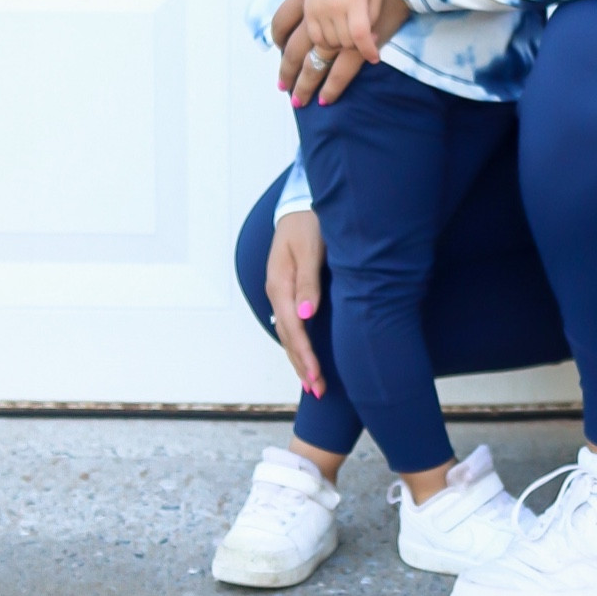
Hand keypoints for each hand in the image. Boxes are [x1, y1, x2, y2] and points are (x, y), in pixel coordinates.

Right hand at [265, 210, 327, 396]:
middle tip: (318, 391)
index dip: (305, 354)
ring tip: (313, 385)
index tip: (316, 376)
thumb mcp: (310, 247)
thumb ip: (307, 280)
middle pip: (289, 337)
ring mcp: (282, 293)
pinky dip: (300, 345)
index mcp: (280, 284)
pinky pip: (294, 325)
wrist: (301, 204)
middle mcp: (278, 293)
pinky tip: (307, 358)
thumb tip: (305, 314)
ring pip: (290, 334)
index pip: (293, 328)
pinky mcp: (290, 291)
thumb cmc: (310, 223)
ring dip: (300, 360)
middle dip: (303, 366)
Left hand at [271, 0, 362, 106]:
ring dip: (315, 84)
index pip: (283, 19)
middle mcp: (318, 10)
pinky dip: (340, 80)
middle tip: (288, 91)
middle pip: (297, 48)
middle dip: (292, 72)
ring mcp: (339, 23)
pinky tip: (331, 97)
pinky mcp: (362, 32)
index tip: (280, 50)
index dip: (280, 39)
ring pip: (321, 61)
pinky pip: (348, 63)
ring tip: (310, 102)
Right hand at [304, 0, 382, 62]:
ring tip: (346, 35)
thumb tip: (369, 41)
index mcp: (355, 0)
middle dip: (356, 45)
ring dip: (341, 45)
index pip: (360, 34)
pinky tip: (332, 37)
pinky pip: (315, 37)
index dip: (368, 50)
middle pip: (345, 41)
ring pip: (330, 43)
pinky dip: (325, 43)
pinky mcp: (308, 11)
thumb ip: (373, 17)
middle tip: (361, 39)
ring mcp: (318, 9)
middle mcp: (334, 6)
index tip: (374, 58)